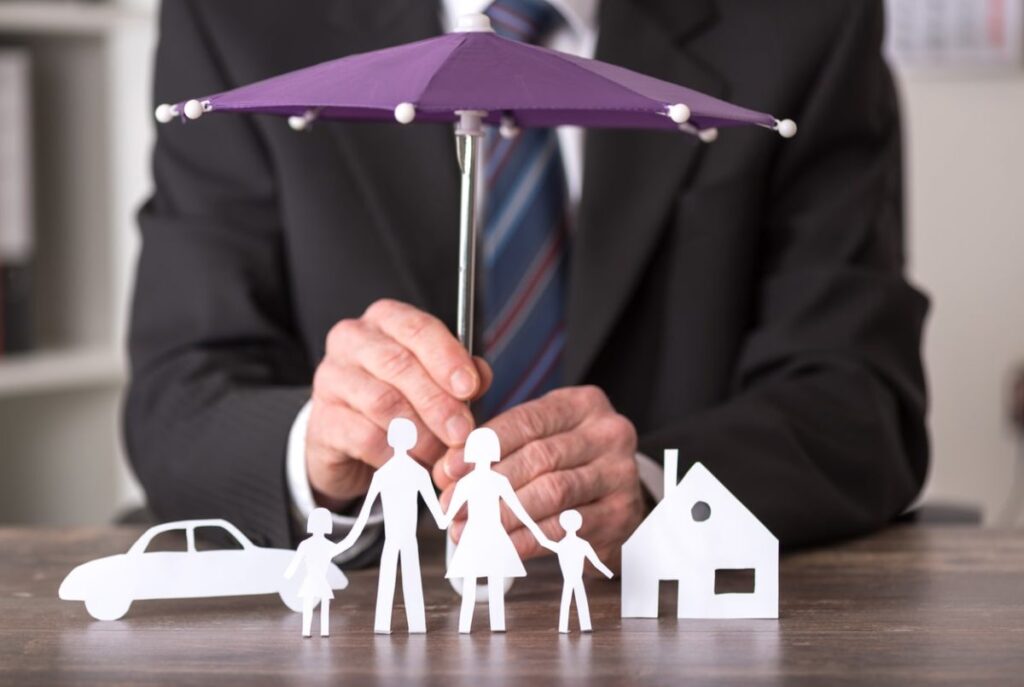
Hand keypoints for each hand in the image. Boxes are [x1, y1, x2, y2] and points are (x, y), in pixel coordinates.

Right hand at [306, 299, 491, 506]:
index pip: (418, 328)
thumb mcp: (434, 381)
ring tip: (440, 454)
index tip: (469, 388)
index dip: (447, 358)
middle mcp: (353, 339)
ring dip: (420, 433)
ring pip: (382, 402)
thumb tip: (480, 377)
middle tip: (461, 432)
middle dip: (437, 402)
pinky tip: (411, 465)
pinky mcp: (322, 420)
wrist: (350, 442)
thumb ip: (460, 375)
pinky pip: (365, 437)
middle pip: (399, 365)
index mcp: (386, 319)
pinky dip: (395, 455)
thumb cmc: (401, 400)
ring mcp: (331, 378)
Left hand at [436, 386, 645, 571]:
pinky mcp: (620, 514)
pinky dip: (526, 540)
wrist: (617, 498)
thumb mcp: (539, 439)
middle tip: (454, 508)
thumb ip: (496, 449)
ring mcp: (619, 474)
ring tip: (470, 530)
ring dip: (502, 516)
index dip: (485, 446)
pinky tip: (500, 547)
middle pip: (538, 458)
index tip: (450, 469)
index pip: (527, 421)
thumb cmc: (568, 464)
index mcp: (582, 404)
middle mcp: (608, 434)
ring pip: (551, 494)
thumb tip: (448, 471)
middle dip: (488, 486)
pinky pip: (565, 529)